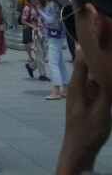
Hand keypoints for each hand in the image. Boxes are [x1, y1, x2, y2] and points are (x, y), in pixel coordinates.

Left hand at [56, 48, 111, 174]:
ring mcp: (82, 95)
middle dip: (99, 57)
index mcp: (76, 85)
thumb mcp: (101, 111)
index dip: (91, 46)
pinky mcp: (88, 104)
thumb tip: (106, 68)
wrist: (78, 153)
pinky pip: (96, 88)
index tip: (101, 33)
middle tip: (110, 45)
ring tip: (110, 60)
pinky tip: (109, 83)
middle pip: (89, 67)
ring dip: (102, 71)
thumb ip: (105, 89)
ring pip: (94, 78)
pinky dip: (103, 84)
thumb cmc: (87, 132)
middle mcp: (78, 87)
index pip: (83, 59)